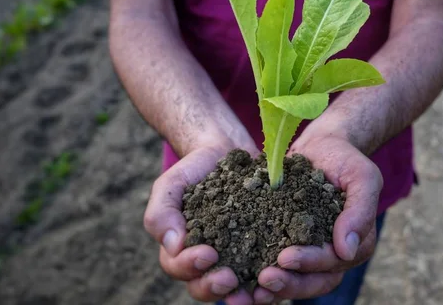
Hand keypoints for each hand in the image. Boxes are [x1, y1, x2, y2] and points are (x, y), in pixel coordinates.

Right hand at [143, 142, 258, 304]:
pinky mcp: (260, 250)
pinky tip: (280, 274)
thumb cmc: (193, 171)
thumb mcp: (172, 185)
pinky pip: (262, 271)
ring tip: (256, 292)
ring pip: (234, 288)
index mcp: (180, 249)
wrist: (225, 152)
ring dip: (243, 294)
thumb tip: (173, 245)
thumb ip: (162, 213)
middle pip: (204, 287)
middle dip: (215, 287)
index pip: (178, 267)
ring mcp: (234, 258)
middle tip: (229, 279)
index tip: (208, 253)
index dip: (190, 266)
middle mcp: (206, 261)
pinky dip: (270, 279)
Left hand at [253, 134, 382, 302]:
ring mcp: (310, 252)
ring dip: (275, 289)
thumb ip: (360, 210)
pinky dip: (259, 276)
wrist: (322, 146)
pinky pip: (276, 266)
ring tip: (251, 289)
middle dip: (290, 283)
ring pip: (296, 281)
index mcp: (356, 243)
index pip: (334, 262)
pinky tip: (239, 277)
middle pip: (315, 281)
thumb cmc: (345, 159)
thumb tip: (348, 250)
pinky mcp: (286, 243)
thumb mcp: (362, 177)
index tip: (285, 256)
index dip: (311, 263)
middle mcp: (334, 255)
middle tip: (265, 278)